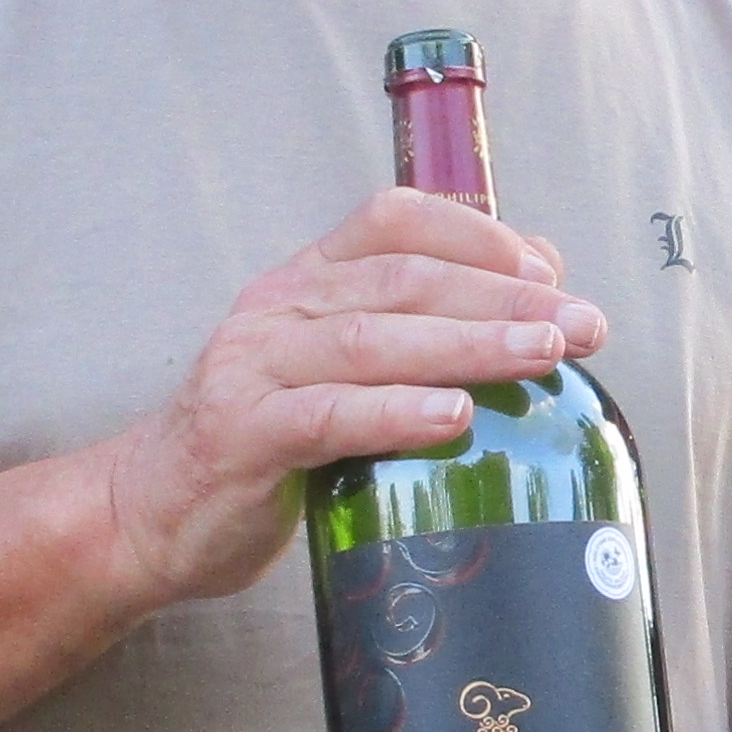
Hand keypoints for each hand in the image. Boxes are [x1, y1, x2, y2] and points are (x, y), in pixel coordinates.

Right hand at [95, 192, 609, 603]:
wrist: (148, 512)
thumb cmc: (262, 441)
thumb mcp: (333, 371)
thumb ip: (410, 336)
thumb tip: (531, 306)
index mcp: (307, 280)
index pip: (394, 219)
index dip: (479, 235)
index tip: (550, 270)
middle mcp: (279, 307)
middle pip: (405, 279)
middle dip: (505, 297)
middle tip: (583, 325)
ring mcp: (254, 367)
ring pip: (374, 339)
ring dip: (470, 344)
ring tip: (543, 355)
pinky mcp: (241, 435)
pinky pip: (327, 415)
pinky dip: (396, 413)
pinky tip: (454, 420)